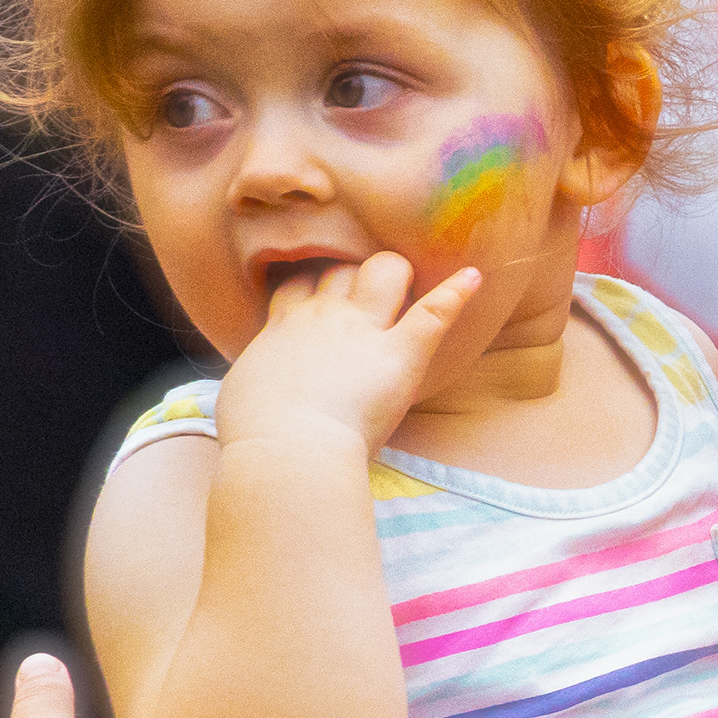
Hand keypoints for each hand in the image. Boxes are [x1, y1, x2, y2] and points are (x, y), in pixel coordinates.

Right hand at [219, 252, 487, 454]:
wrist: (285, 450)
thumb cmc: (256, 434)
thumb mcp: (243, 395)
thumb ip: (259, 380)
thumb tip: (258, 389)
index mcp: (284, 328)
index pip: (300, 284)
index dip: (313, 285)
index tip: (322, 297)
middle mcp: (323, 317)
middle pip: (341, 267)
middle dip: (354, 275)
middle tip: (367, 300)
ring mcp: (363, 331)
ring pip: (384, 271)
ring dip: (396, 276)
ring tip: (407, 287)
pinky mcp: (401, 354)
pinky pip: (434, 312)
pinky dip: (457, 293)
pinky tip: (475, 277)